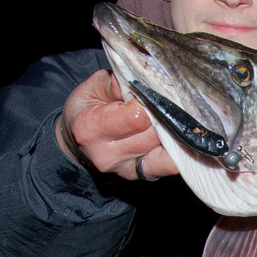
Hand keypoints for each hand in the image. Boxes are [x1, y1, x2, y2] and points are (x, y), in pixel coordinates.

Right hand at [57, 70, 177, 180]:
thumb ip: (120, 81)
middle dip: (161, 115)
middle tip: (160, 104)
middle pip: (154, 132)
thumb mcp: (94, 85)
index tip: (147, 94)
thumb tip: (147, 82)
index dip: (149, 101)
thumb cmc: (87, 107)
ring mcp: (123, 168)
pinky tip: (180, 138)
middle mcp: (106, 154)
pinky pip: (166, 164)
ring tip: (165, 117)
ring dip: (170, 130)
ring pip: (163, 146)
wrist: (77, 140)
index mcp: (91, 128)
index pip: (137, 116)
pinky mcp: (139, 174)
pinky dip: (177, 151)